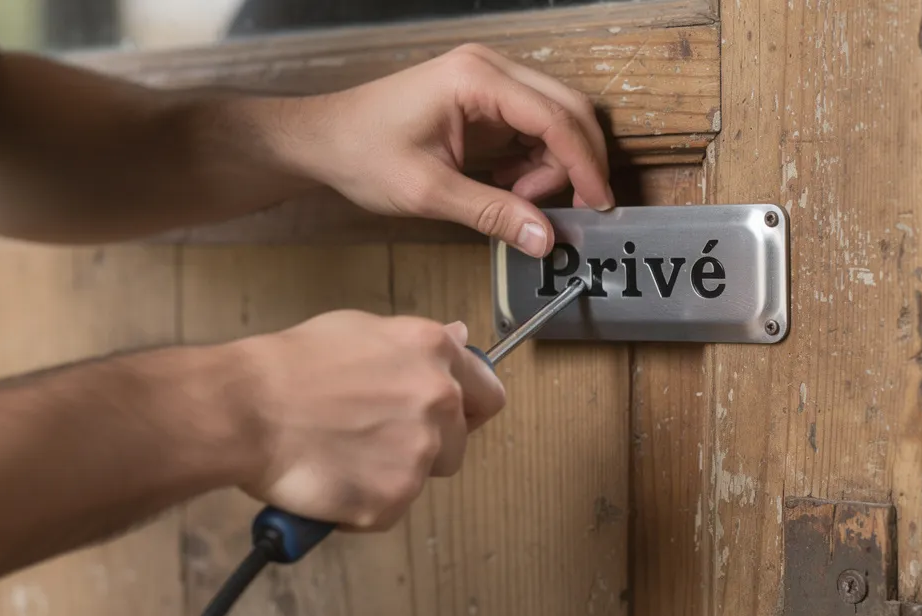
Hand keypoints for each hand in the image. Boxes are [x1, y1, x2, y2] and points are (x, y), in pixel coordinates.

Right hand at [226, 311, 504, 530]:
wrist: (245, 408)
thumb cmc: (289, 368)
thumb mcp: (360, 330)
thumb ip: (417, 344)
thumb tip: (459, 338)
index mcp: (433, 353)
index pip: (487, 394)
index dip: (467, 411)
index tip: (450, 421)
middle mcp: (437, 400)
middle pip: (457, 444)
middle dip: (422, 448)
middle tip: (371, 441)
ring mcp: (418, 452)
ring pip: (420, 479)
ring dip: (389, 475)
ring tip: (340, 456)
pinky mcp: (393, 498)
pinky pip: (388, 511)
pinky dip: (361, 506)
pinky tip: (329, 479)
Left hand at [276, 44, 614, 256]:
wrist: (323, 141)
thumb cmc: (362, 154)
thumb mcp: (429, 192)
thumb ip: (492, 214)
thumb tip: (544, 239)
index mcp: (476, 79)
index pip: (555, 117)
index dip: (584, 163)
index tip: (598, 203)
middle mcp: (489, 70)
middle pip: (566, 110)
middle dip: (576, 163)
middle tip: (573, 210)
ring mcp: (488, 83)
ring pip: (554, 121)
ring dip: (552, 167)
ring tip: (516, 200)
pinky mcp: (485, 102)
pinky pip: (532, 130)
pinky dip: (533, 164)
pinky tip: (507, 188)